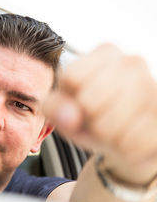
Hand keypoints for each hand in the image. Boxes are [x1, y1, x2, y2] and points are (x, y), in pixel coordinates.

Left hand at [43, 44, 156, 184]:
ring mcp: (153, 85)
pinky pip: (137, 140)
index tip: (80, 102)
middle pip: (90, 101)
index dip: (70, 99)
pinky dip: (128, 148)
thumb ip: (55, 108)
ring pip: (112, 123)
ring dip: (108, 136)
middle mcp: (132, 62)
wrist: (126, 140)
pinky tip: (130, 139)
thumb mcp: (64, 111)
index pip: (73, 76)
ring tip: (114, 130)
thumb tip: (69, 116)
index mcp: (104, 53)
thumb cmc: (90, 119)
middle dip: (87, 118)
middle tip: (98, 120)